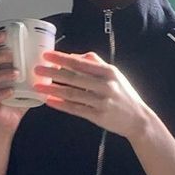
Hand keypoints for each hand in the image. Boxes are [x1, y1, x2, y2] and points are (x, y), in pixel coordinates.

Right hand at [0, 28, 31, 132]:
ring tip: (16, 73)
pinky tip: (11, 91)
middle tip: (12, 55)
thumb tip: (54, 58)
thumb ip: (35, 67)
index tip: (4, 35)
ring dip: (1, 73)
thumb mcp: (27, 80)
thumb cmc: (17, 97)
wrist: (10, 120)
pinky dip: (0, 93)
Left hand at [37, 49, 151, 140]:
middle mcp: (105, 85)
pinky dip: (62, 105)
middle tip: (37, 69)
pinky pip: (76, 109)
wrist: (138, 119)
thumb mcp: (114, 75)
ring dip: (53, 90)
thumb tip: (74, 56)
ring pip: (72, 94)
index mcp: (108, 72)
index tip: (47, 55)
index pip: (81, 63)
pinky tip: (50, 102)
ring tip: (38, 86)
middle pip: (74, 77)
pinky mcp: (98, 116)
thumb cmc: (124, 94)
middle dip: (53, 73)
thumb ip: (95, 63)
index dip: (62, 59)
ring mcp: (101, 102)